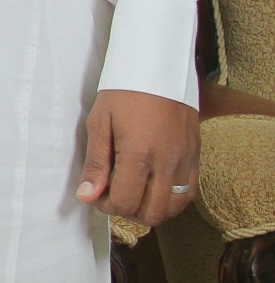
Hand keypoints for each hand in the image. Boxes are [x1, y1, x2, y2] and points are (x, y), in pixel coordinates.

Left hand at [78, 88, 199, 225]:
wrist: (158, 69)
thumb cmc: (123, 93)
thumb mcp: (99, 123)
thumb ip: (96, 164)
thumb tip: (87, 196)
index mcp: (138, 154)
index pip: (125, 202)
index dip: (106, 206)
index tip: (96, 194)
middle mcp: (166, 163)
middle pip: (151, 213)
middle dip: (127, 211)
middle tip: (113, 194)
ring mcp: (185, 162)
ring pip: (172, 208)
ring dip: (150, 209)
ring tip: (132, 191)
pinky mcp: (196, 157)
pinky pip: (188, 194)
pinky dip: (170, 200)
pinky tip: (153, 187)